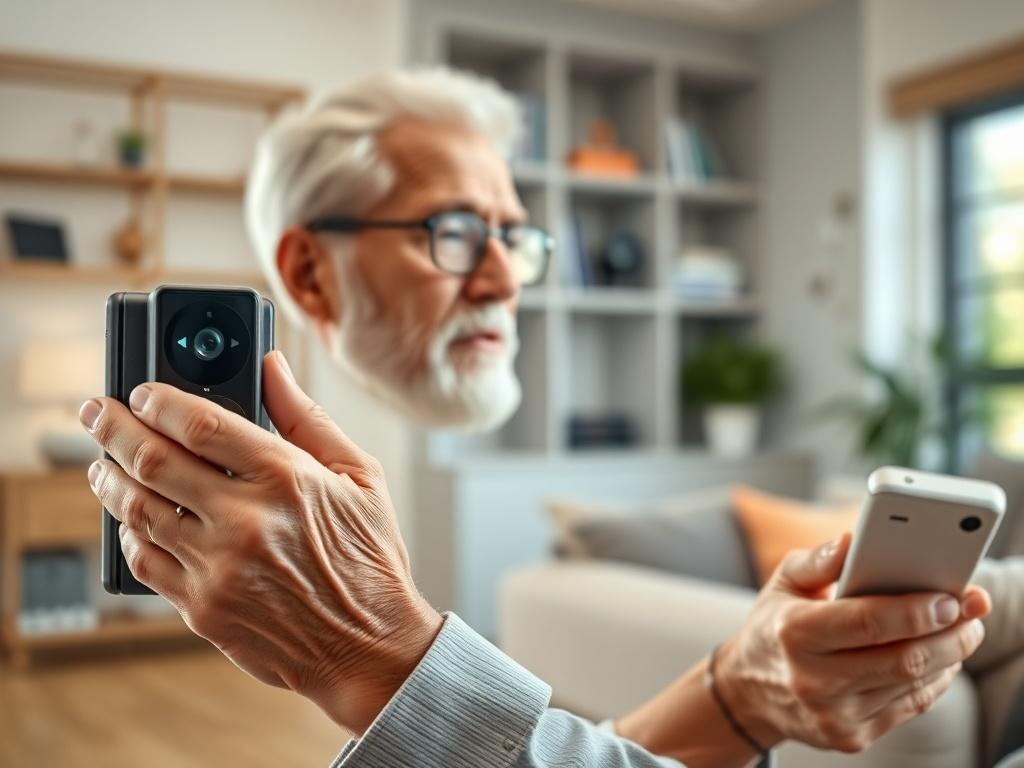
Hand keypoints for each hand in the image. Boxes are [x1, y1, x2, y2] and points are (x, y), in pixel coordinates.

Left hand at [80, 351, 441, 732]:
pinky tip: (130, 518)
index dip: (158, 399)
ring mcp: (218, 566)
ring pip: (136, 509)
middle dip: (112, 428)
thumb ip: (307, 417)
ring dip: (109, 478)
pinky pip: (144, 560)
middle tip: (96, 413)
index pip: (199, 422)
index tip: (143, 392)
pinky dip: (128, 533)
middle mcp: (245, 519)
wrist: (368, 645)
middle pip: (153, 459)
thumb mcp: (358, 475)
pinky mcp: (202, 606)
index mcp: (285, 477)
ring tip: (102, 463)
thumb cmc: (367, 557)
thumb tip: (272, 367)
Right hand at [715, 535, 991, 753]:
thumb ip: (819, 560)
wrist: (749, 690)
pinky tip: (940, 659)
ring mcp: (833, 714)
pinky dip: (934, 681)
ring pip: (911, 685)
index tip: (949, 597)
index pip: (866, 622)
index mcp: (793, 632)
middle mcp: (812, 679)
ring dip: (948, 656)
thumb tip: (853, 540)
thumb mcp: (783, 583)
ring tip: (962, 630)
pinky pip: (908, 708)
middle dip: (947, 634)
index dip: (914, 610)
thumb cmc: (773, 626)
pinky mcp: (850, 737)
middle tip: (970, 611)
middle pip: (901, 659)